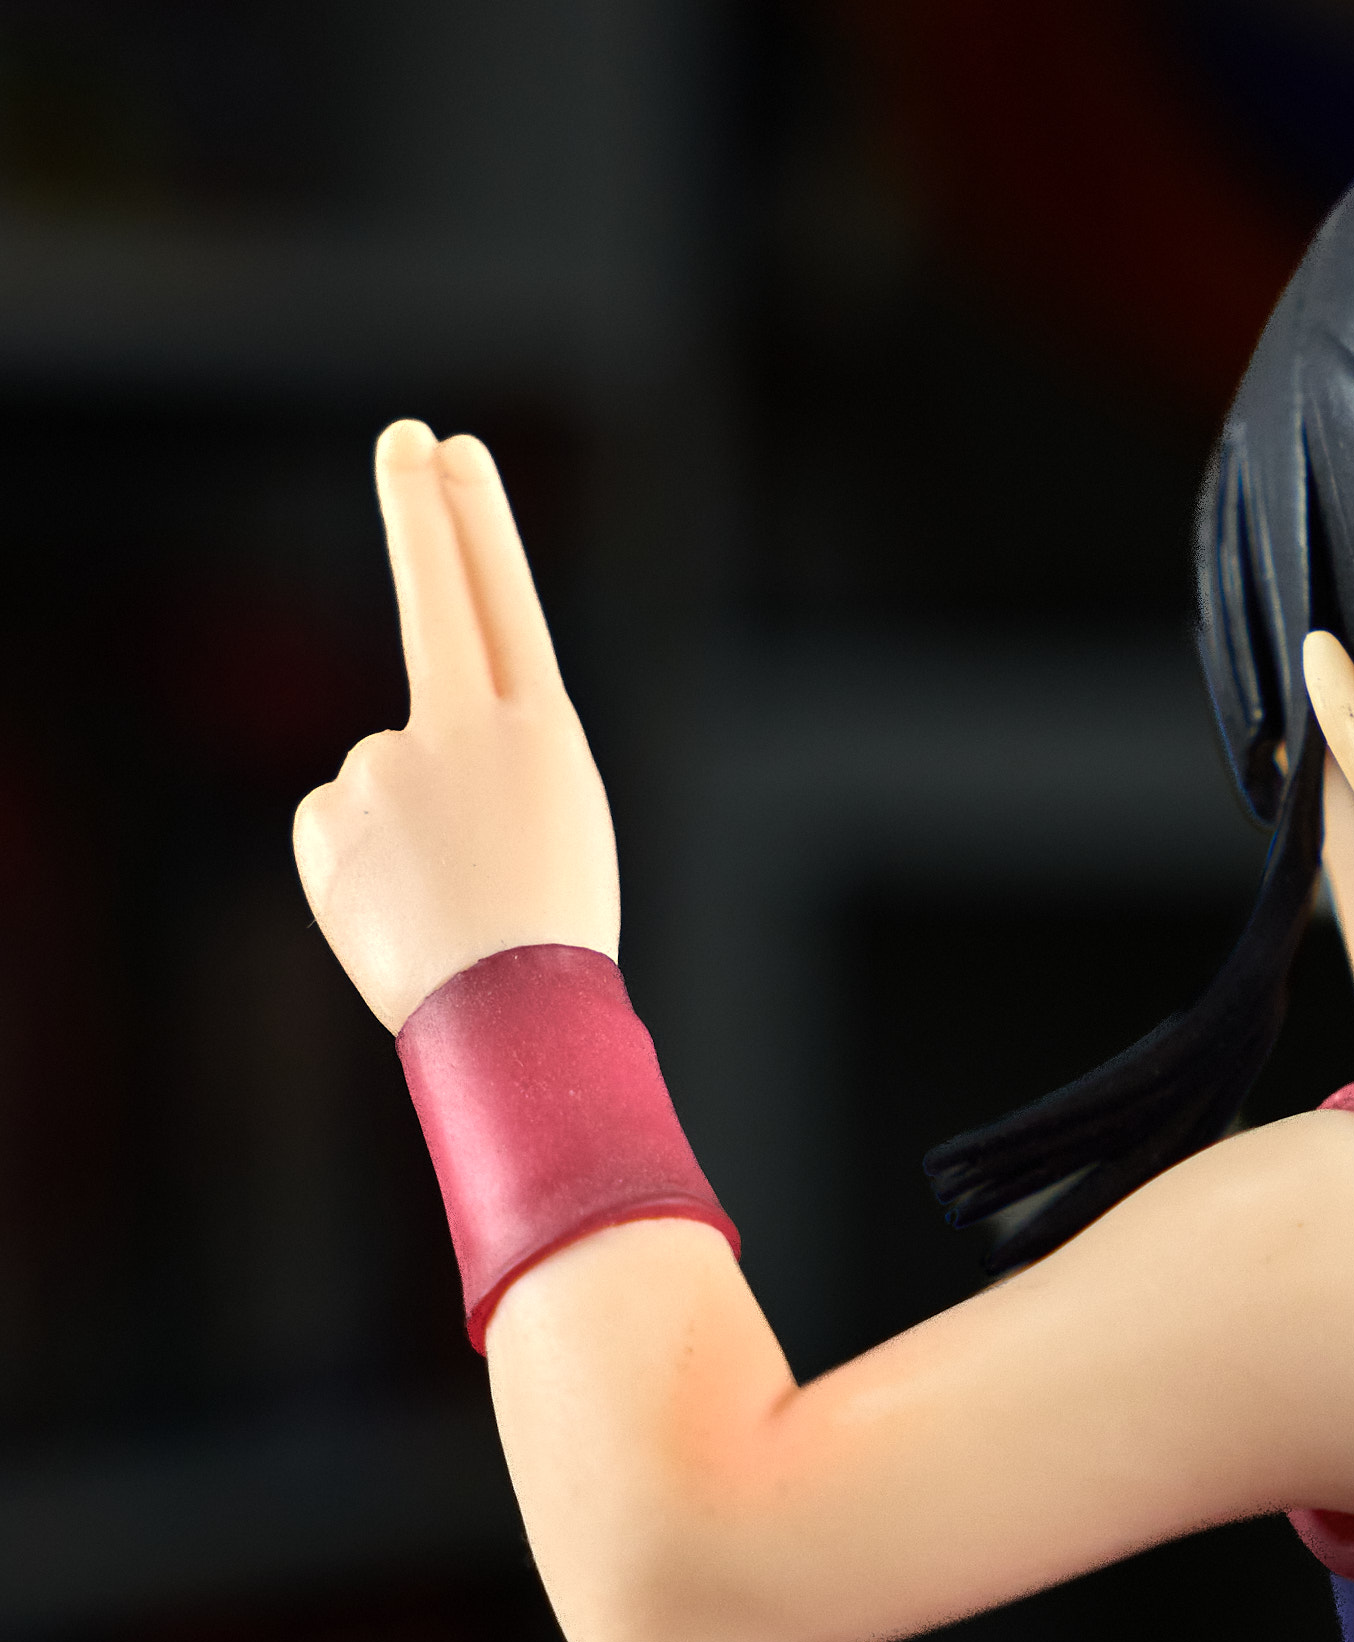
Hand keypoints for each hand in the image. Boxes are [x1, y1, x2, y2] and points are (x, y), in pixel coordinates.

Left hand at [295, 422, 619, 1032]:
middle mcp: (459, 730)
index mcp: (541, 731)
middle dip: (423, 507)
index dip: (475, 520)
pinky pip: (344, 823)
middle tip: (408, 436)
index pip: (500, 595)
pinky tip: (406, 905)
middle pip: (438, 594)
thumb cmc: (551, 928)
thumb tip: (382, 753)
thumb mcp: (548, 820)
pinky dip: (369, 860)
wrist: (509, 1018)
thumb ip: (477, 760)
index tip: (453, 451)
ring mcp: (384, 768)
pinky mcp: (326, 819)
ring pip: (389, 770)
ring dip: (412, 823)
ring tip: (457, 893)